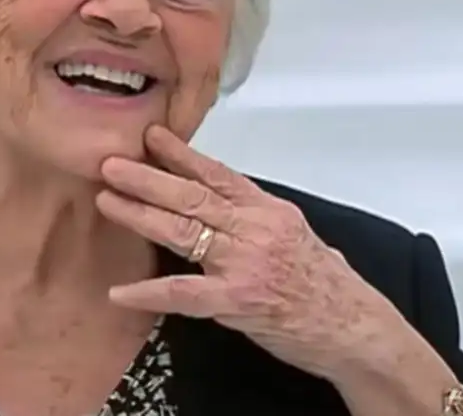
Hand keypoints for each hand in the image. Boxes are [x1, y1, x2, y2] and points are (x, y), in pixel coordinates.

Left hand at [95, 124, 408, 380]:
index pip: (217, 173)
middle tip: (111, 162)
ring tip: (107, 200)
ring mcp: (245, 262)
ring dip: (140, 214)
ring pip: (183, 230)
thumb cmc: (327, 286)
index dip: (181, 154)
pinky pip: (184, 293)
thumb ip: (255, 217)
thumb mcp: (294, 234)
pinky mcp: (237, 299)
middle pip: (192, 195)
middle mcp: (255, 227)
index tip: (150, 135)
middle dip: (147, 177)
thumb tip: (219, 200)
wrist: (355, 327)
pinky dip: (150, 291)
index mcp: (268, 209)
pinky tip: (120, 291)